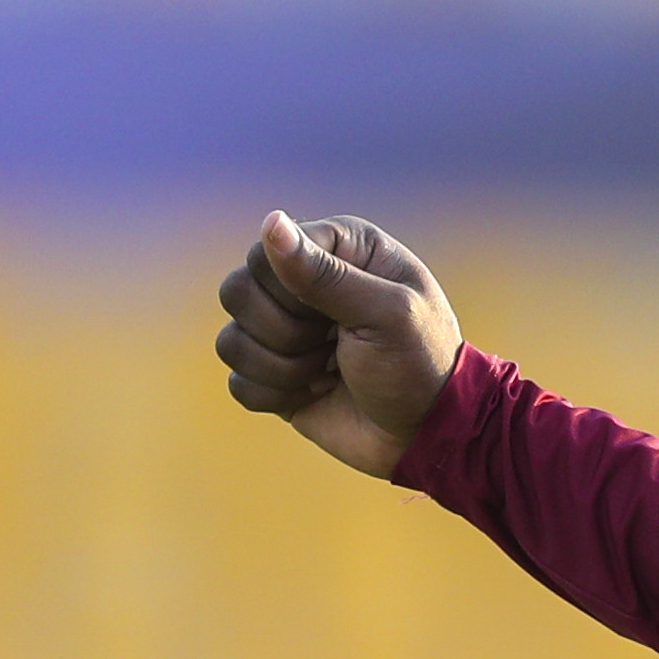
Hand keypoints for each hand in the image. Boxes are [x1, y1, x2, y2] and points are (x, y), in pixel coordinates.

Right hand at [215, 214, 464, 479]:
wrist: (427, 434)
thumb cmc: (419, 364)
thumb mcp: (386, 314)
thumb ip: (327, 273)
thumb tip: (271, 223)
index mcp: (339, 248)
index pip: (264, 254)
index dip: (290, 292)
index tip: (339, 315)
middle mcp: (305, 280)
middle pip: (237, 291)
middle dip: (287, 333)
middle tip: (336, 346)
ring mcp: (284, 328)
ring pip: (231, 341)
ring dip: (283, 368)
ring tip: (331, 372)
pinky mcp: (272, 372)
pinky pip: (237, 381)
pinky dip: (275, 395)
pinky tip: (316, 393)